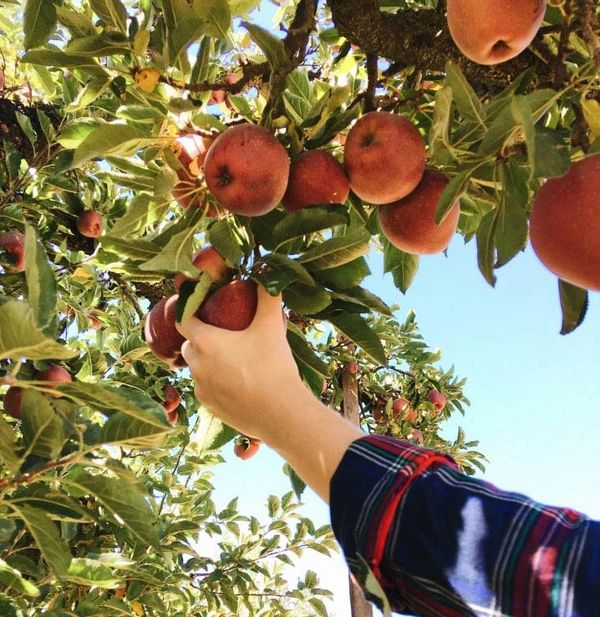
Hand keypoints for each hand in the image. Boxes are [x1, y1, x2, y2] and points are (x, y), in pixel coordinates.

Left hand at [177, 285, 309, 444]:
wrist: (280, 414)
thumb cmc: (273, 366)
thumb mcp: (271, 327)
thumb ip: (268, 296)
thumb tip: (268, 272)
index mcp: (205, 341)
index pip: (183, 318)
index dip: (189, 309)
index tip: (200, 304)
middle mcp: (196, 364)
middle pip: (190, 343)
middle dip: (202, 337)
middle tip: (225, 333)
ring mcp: (201, 388)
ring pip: (198, 368)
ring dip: (209, 361)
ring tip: (234, 359)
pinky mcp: (209, 407)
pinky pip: (207, 388)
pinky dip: (216, 382)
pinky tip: (237, 381)